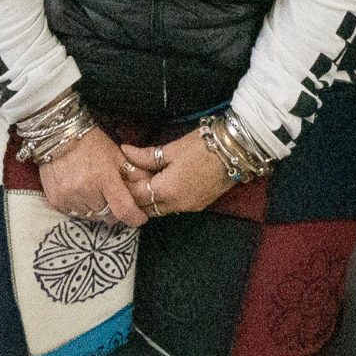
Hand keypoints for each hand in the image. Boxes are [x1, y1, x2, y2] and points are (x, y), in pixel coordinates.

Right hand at [39, 128, 147, 226]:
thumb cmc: (90, 142)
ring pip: (90, 216)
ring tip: (93, 191)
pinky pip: (73, 213)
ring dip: (95, 208)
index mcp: (105, 178)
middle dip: (113, 209)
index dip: (135, 217)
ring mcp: (69, 197)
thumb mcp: (117, 154)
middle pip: (107, 215)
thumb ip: (134, 173)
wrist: (58, 134)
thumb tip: (149, 187)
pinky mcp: (56, 200)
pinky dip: (79, 206)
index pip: (124, 211)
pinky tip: (79, 192)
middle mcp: (86, 191)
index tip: (139, 217)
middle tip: (111, 196)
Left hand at [117, 132, 235, 218]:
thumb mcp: (172, 149)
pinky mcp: (199, 205)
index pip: (137, 195)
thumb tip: (125, 152)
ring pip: (159, 210)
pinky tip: (161, 185)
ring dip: (149, 199)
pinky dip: (163, 200)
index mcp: (167, 190)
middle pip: (146, 207)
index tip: (120, 171)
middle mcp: (176, 204)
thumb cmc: (202, 146)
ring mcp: (189, 207)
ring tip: (143, 181)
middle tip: (128, 179)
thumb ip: (146, 156)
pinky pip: (173, 207)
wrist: (235, 151)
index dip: (126, 184)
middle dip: (135, 196)